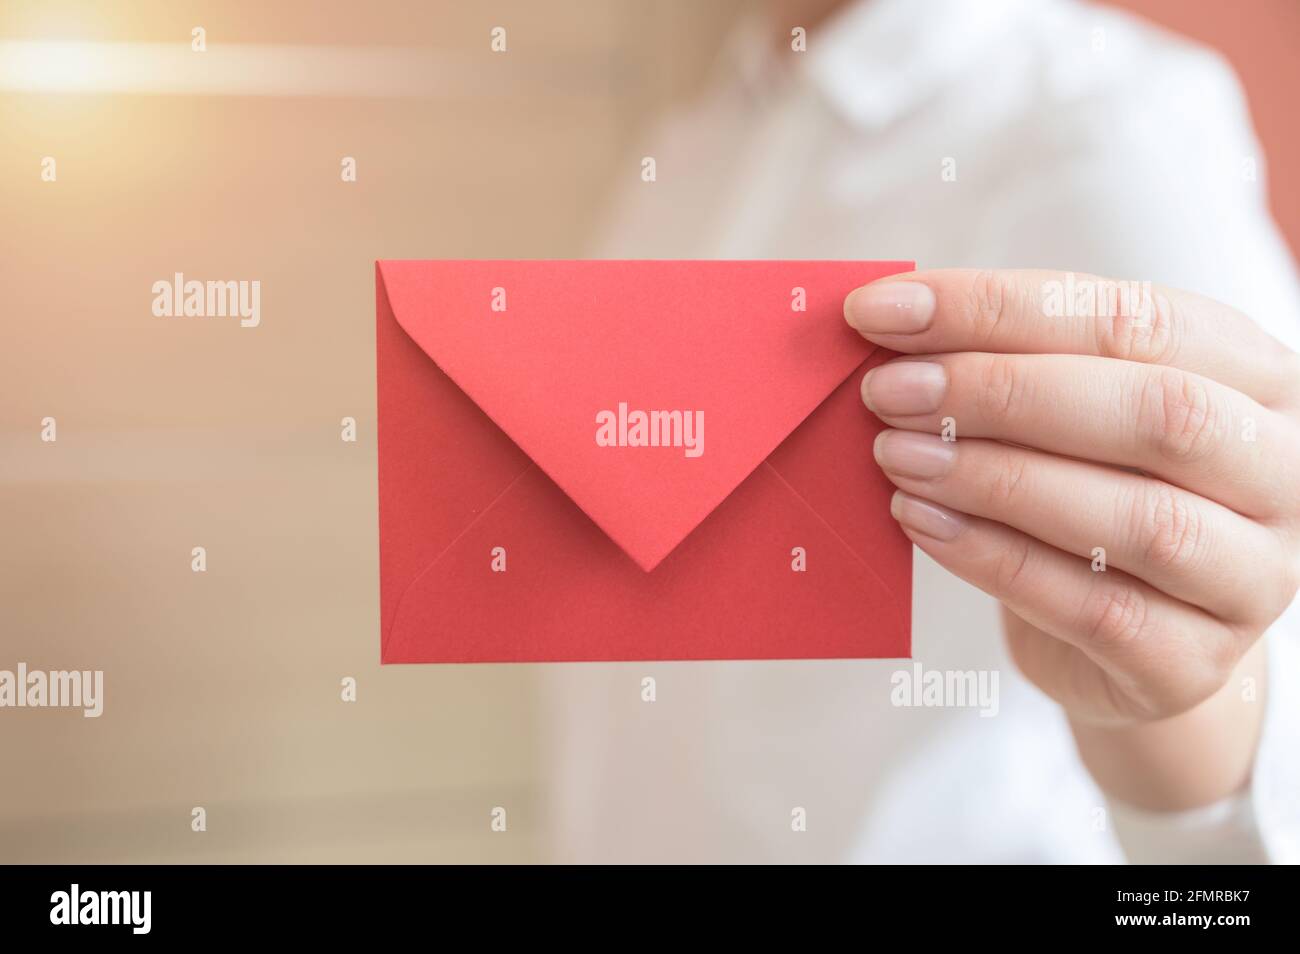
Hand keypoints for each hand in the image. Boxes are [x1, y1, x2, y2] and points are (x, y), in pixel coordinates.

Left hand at [844, 269, 1299, 806]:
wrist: (1132, 639)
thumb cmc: (1092, 495)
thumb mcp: (1068, 414)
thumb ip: (1009, 364)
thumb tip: (889, 323)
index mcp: (1254, 375)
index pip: (1133, 319)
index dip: (998, 309)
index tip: (882, 311)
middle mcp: (1278, 471)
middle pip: (1157, 413)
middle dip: (1003, 393)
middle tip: (889, 392)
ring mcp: (1252, 576)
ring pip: (1137, 518)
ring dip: (995, 480)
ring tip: (897, 457)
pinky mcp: (1194, 664)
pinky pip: (1096, 609)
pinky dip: (994, 559)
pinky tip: (919, 522)